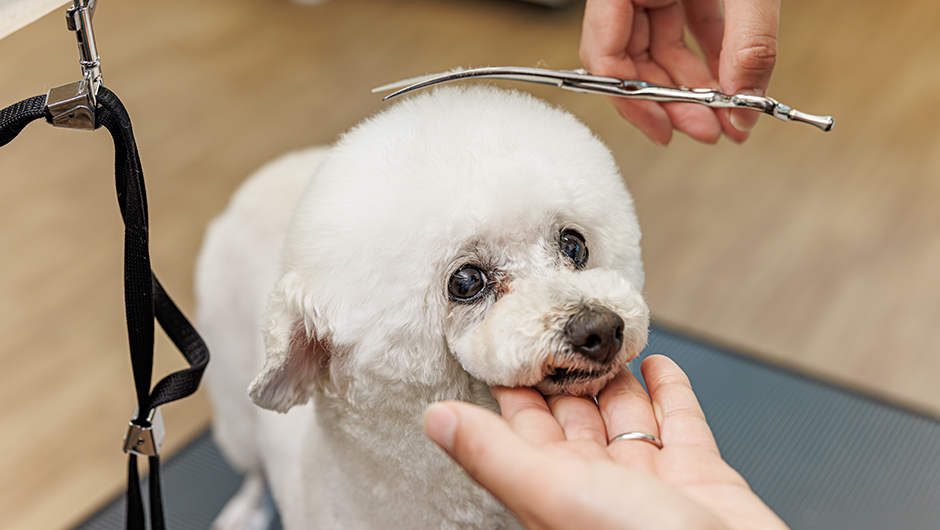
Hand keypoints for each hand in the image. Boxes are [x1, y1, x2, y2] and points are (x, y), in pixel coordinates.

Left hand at [423, 355, 789, 529]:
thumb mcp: (555, 493)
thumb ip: (496, 454)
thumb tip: (435, 420)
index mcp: (558, 489)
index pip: (523, 427)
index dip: (514, 386)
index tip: (506, 345)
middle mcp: (601, 486)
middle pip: (575, 416)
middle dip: (567, 373)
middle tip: (559, 330)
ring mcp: (652, 481)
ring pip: (626, 414)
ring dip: (616, 375)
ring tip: (604, 339)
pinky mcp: (700, 475)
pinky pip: (680, 421)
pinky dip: (670, 389)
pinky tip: (659, 363)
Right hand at [579, 0, 779, 143]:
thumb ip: (748, 41)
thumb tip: (745, 103)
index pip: (603, 52)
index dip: (632, 98)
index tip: (664, 130)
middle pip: (631, 59)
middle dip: (672, 101)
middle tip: (708, 131)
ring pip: (660, 49)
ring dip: (693, 86)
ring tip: (726, 115)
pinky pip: (685, 27)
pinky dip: (708, 58)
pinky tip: (730, 84)